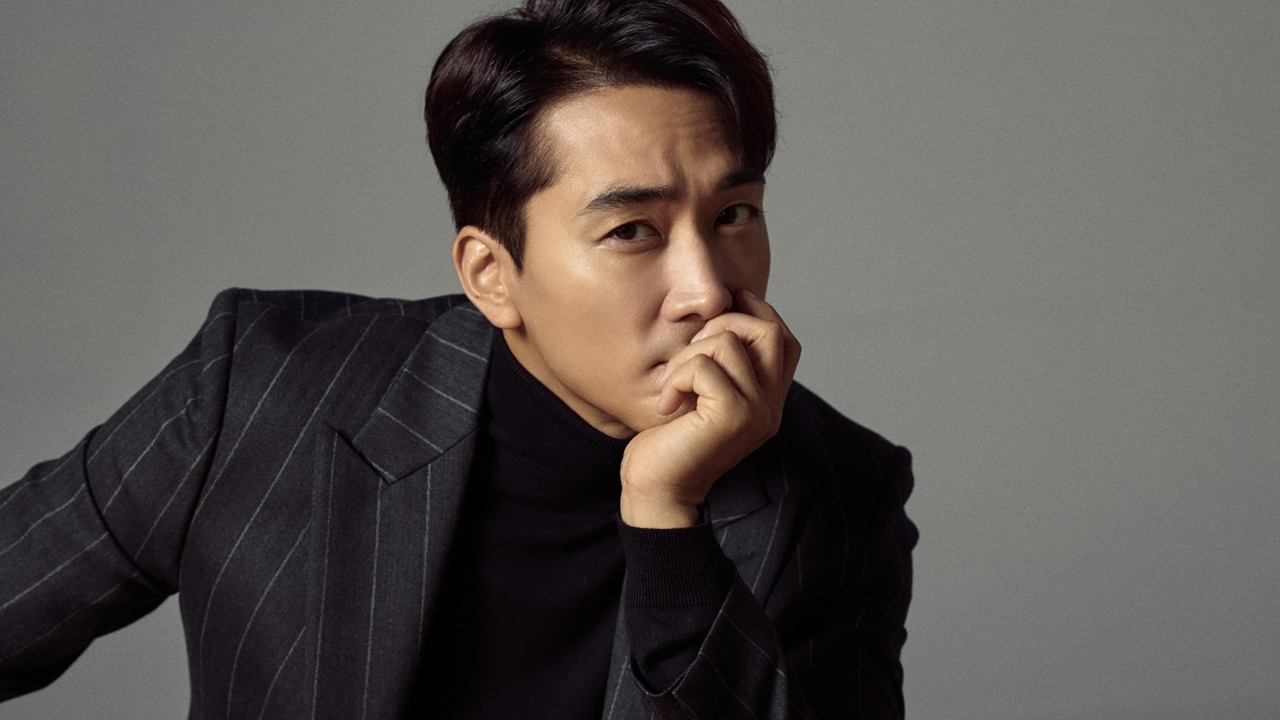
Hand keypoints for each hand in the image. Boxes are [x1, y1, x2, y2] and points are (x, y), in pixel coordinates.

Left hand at [619, 289, 800, 527]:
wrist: (657, 491)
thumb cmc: (670, 440)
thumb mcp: (701, 393)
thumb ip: (720, 364)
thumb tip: (720, 311)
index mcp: (768, 399)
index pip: (783, 338)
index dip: (757, 312)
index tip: (725, 306)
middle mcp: (771, 405)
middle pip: (767, 330)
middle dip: (722, 324)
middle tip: (688, 354)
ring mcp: (757, 411)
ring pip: (727, 343)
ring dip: (687, 356)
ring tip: (672, 385)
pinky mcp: (733, 416)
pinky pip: (704, 366)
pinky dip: (676, 377)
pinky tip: (665, 404)